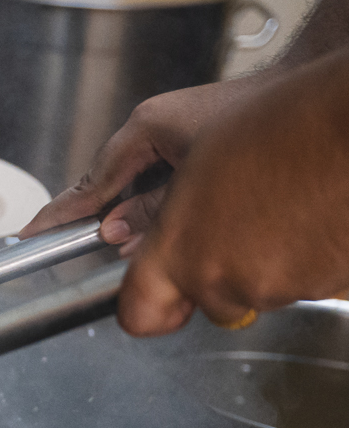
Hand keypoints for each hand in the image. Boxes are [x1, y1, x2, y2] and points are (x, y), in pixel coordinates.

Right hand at [18, 75, 270, 249]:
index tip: (30, 232)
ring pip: (136, 186)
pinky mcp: (186, 141)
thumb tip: (116, 234)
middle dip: (103, 219)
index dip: (59, 213)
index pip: (91, 183)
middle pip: (110, 185)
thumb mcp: (192, 180)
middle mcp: (153, 128)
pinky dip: (155, 203)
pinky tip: (163, 220)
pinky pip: (156, 179)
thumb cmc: (256, 125)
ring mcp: (168, 132)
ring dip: (136, 214)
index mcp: (145, 130)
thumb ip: (151, 211)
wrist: (304, 104)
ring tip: (134, 239)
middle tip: (85, 246)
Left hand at [120, 50, 348, 335]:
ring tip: (273, 195)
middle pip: (201, 296)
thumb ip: (115, 179)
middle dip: (205, 257)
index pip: (138, 315)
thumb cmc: (274, 113)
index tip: (144, 285)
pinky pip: (300, 280)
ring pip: (253, 287)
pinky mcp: (330, 284)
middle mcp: (229, 282)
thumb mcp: (164, 126)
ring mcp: (283, 288)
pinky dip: (298, 251)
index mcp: (181, 251)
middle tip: (226, 205)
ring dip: (255, 252)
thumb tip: (101, 225)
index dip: (139, 302)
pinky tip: (302, 207)